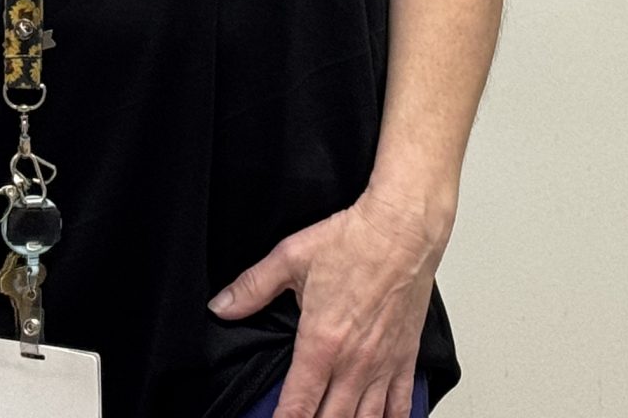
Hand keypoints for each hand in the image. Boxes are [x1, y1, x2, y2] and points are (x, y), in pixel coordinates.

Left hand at [212, 190, 441, 417]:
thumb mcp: (291, 257)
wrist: (404, 227)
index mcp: (321, 344)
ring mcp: (383, 364)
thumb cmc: (355, 240)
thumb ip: (253, 288)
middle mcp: (354, 363)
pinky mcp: (406, 356)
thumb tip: (221, 307)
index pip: (297, 407)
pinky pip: (401, 405)